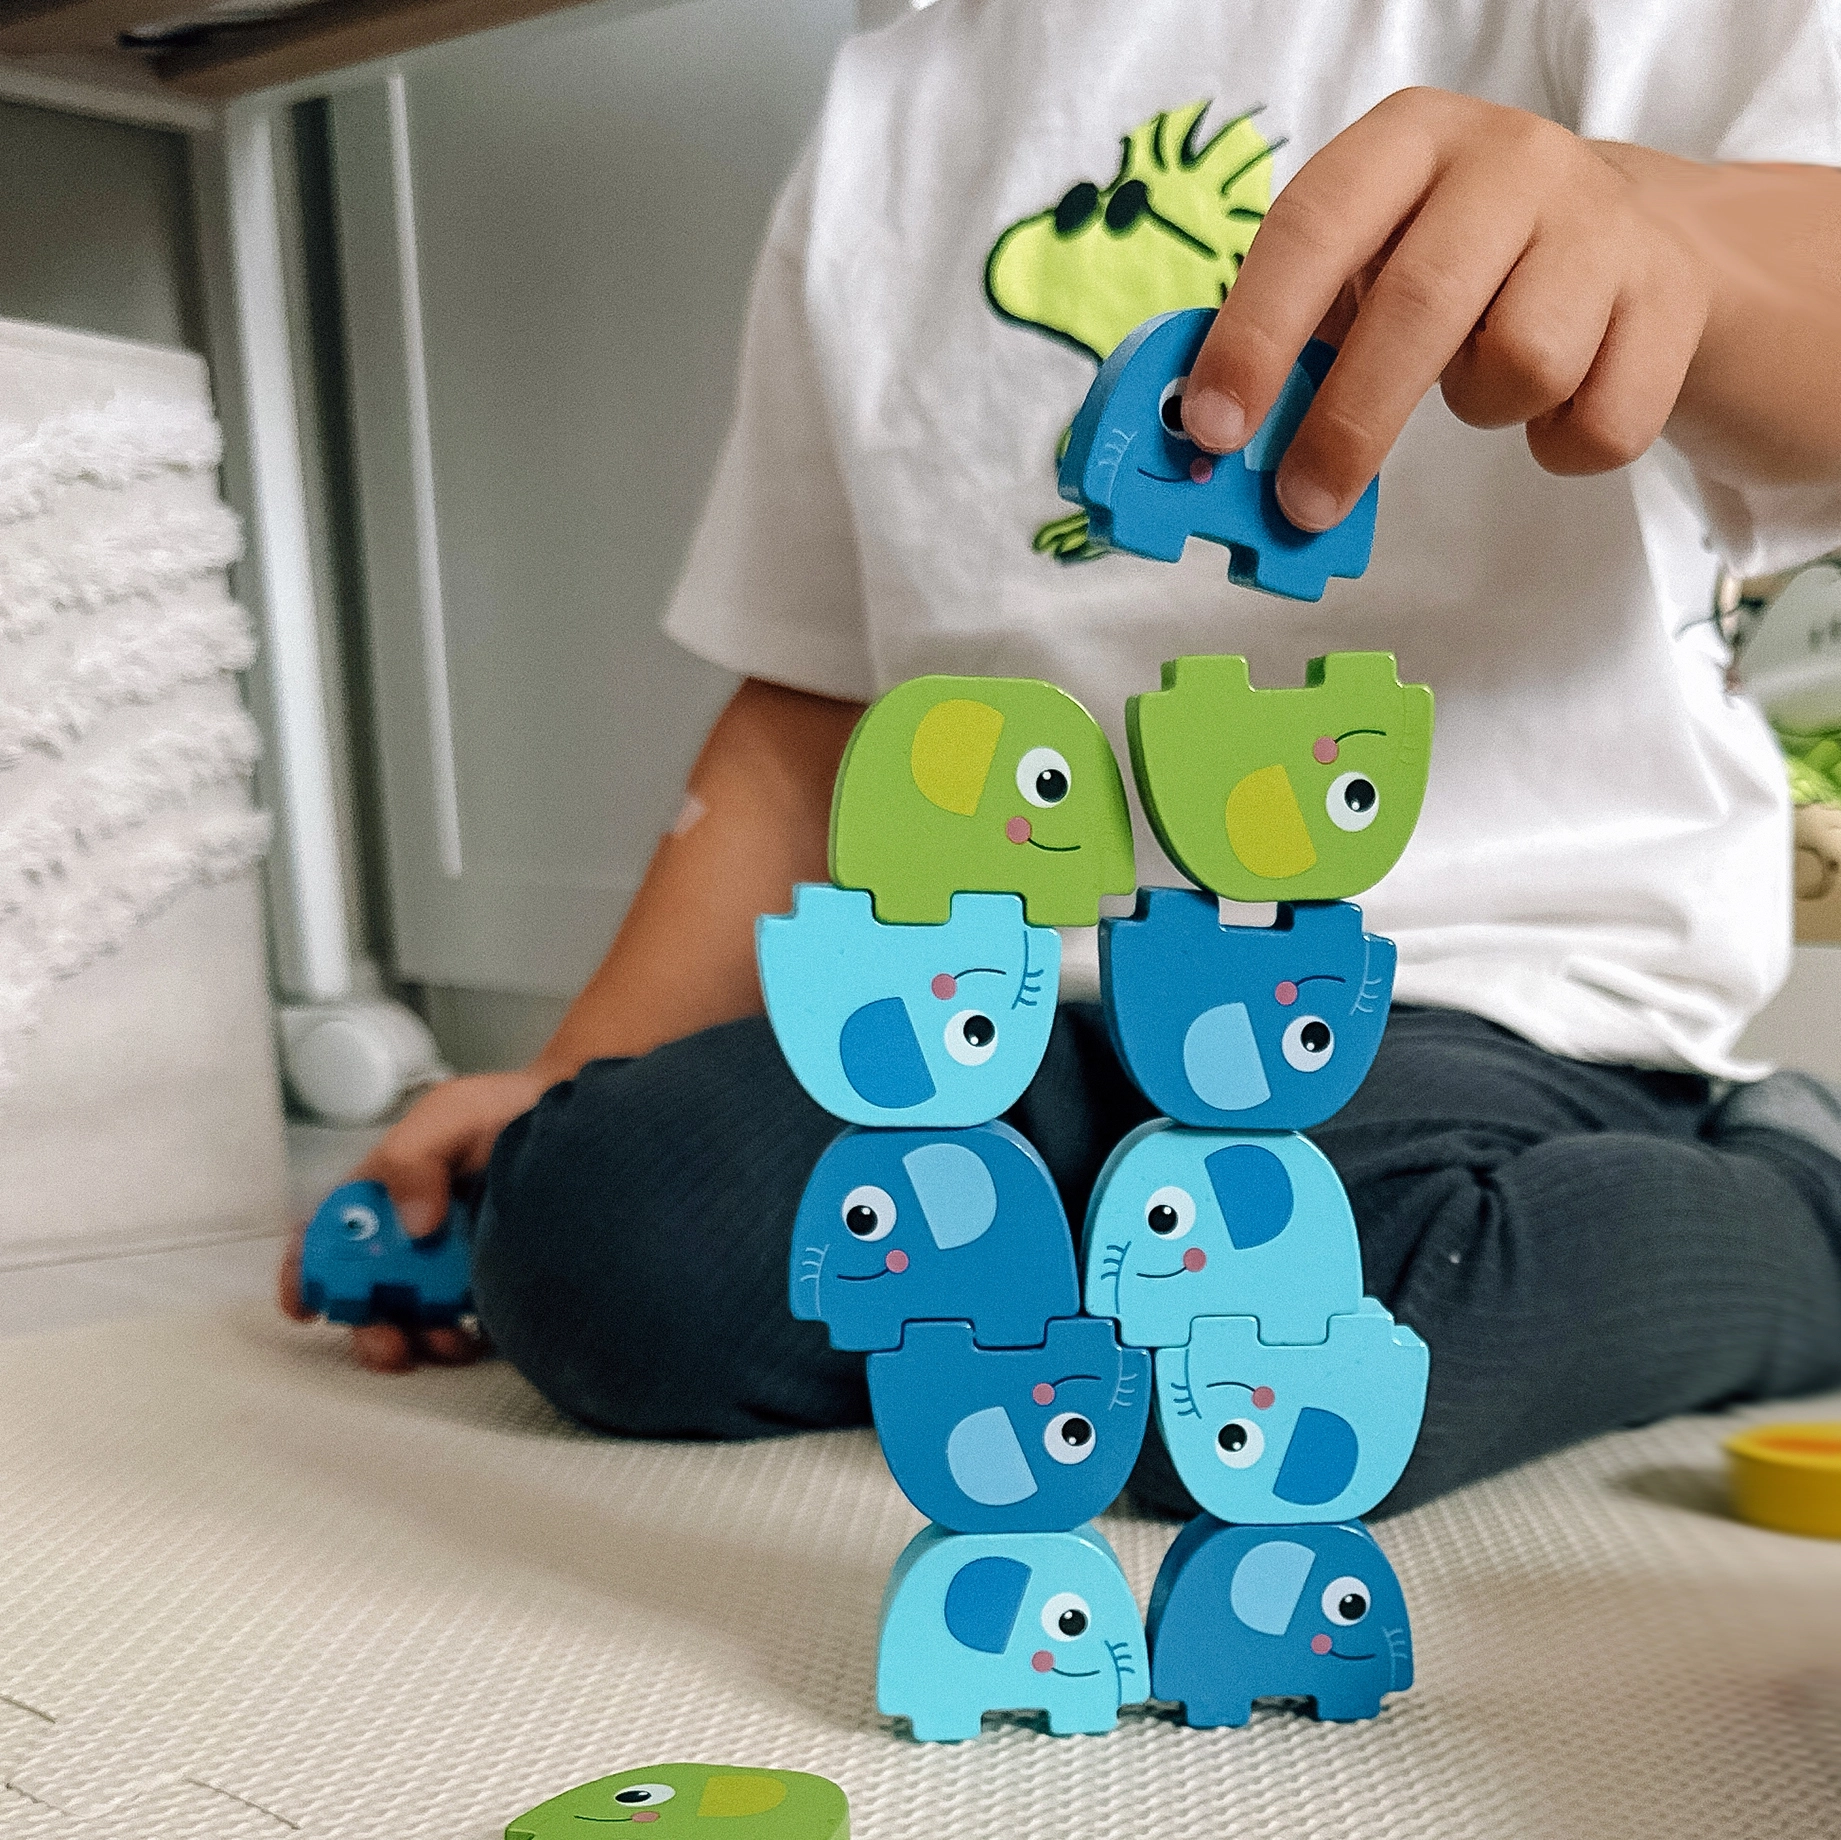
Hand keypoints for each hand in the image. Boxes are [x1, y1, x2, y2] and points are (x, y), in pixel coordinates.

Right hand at [279, 1067, 551, 1372]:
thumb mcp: (448, 1115)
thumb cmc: (507, 1110)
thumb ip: (413, 1157)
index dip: (307, 1271)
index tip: (306, 1306)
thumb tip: (414, 1225)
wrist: (579, 1121)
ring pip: (411, 1317)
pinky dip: (457, 1340)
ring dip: (415, 1339)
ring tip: (444, 1339)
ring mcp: (447, 1261)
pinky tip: (472, 1337)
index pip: (327, 1234)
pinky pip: (461, 1324)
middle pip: (366, 1291)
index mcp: (383, 1191)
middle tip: (388, 1343)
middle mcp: (408, 1232)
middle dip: (366, 1325)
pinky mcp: (487, 1280)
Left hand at [1182, 88, 1709, 529]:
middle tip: (1303, 505)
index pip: (1312, 227)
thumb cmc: (1458, 267)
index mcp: (1406, 141)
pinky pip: (1599, 423)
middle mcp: (1509, 159)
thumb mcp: (1370, 264)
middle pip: (1420, 305)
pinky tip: (1558, 401)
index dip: (1256, 334)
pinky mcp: (1672, 298)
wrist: (1630, 240)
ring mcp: (1602, 222)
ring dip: (1483, 408)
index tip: (1215, 429)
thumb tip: (1215, 442)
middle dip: (1349, 423)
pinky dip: (1561, 444)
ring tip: (1481, 378)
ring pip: (1523, 363)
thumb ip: (1295, 337)